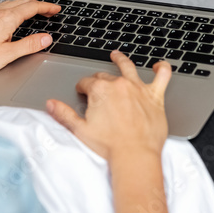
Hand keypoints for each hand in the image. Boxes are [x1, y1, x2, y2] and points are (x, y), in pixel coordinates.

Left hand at [0, 0, 61, 80]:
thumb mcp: (8, 55)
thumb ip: (29, 45)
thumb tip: (45, 39)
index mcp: (6, 19)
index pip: (32, 7)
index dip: (46, 7)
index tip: (56, 9)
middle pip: (23, 2)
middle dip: (39, 5)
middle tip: (50, 11)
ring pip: (12, 3)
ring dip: (26, 5)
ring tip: (35, 12)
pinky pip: (3, 7)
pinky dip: (15, 7)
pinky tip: (13, 15)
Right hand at [46, 50, 171, 161]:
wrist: (135, 155)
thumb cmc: (110, 146)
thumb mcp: (79, 130)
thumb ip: (63, 114)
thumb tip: (51, 104)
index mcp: (100, 91)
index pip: (87, 83)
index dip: (82, 88)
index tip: (82, 94)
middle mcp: (119, 85)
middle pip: (105, 77)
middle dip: (99, 82)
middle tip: (97, 90)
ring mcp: (138, 88)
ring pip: (129, 67)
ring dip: (121, 60)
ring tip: (117, 56)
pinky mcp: (155, 96)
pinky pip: (162, 76)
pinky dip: (162, 68)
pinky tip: (159, 66)